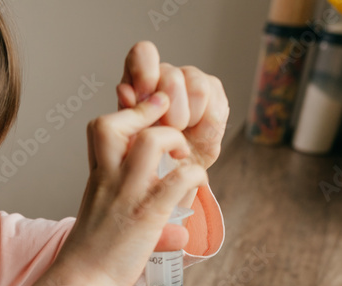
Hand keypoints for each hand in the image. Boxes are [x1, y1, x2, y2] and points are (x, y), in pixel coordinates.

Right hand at [15, 92, 206, 285]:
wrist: (81, 280)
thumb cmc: (92, 251)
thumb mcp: (100, 209)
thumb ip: (120, 194)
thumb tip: (158, 207)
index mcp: (97, 175)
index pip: (103, 126)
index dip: (129, 114)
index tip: (149, 119)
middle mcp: (109, 178)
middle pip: (119, 123)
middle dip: (151, 116)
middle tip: (170, 133)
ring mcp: (128, 195)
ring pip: (152, 142)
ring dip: (175, 141)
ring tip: (181, 158)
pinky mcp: (148, 216)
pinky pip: (179, 180)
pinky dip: (194, 176)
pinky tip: (195, 186)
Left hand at [116, 41, 229, 170]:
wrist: (169, 174)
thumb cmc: (145, 153)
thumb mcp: (129, 136)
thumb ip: (128, 112)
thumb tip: (125, 91)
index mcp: (139, 77)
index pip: (143, 54)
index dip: (145, 72)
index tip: (144, 96)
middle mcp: (166, 74)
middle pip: (172, 74)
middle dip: (167, 110)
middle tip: (163, 129)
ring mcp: (193, 81)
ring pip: (197, 86)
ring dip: (186, 118)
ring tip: (179, 133)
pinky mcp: (215, 94)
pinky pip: (215, 102)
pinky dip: (204, 125)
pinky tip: (196, 133)